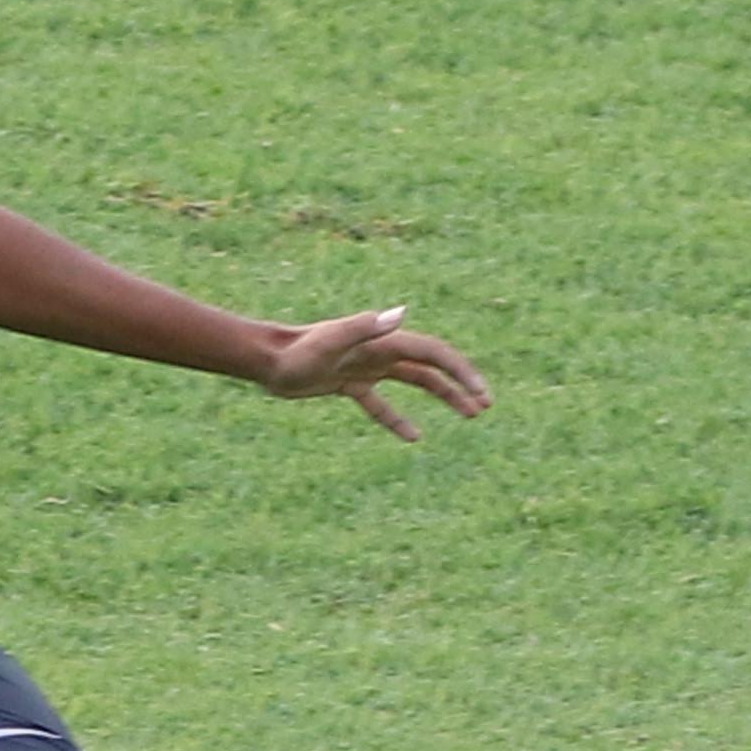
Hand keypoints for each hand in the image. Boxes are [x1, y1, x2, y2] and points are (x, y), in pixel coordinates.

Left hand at [256, 306, 494, 441]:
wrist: (266, 360)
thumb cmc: (296, 351)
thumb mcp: (330, 340)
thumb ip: (364, 327)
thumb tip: (401, 313)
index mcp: (383, 341)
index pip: (433, 354)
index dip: (461, 371)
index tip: (481, 394)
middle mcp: (380, 351)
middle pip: (431, 368)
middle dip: (461, 384)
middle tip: (485, 407)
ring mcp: (366, 368)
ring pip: (415, 383)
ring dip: (443, 397)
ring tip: (468, 415)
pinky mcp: (350, 384)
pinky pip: (381, 404)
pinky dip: (398, 419)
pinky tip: (414, 436)